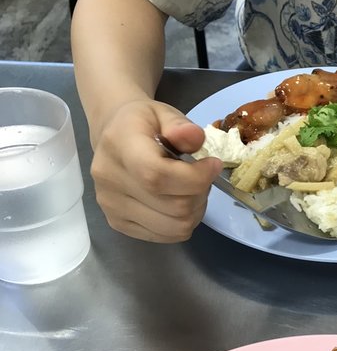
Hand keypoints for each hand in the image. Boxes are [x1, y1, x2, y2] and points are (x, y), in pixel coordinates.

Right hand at [90, 100, 222, 241]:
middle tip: (201, 177)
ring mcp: (111, 206)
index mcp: (119, 146)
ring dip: (195, 211)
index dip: (196, 178)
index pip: (158, 176)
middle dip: (200, 194)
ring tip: (190, 190)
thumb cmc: (144, 124)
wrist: (113, 135)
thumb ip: (182, 127)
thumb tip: (195, 138)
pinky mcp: (118, 223)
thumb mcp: (165, 114)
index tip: (213, 165)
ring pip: (175, 227)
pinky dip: (182, 223)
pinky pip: (166, 236)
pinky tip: (178, 203)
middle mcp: (110, 180)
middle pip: (175, 207)